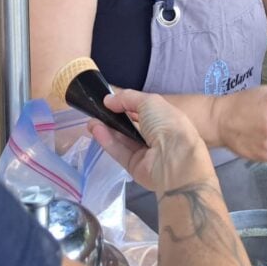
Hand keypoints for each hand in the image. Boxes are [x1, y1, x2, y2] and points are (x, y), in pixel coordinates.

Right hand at [89, 88, 215, 194]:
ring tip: (91, 121)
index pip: (143, 110)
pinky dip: (107, 141)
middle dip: (113, 118)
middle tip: (95, 111)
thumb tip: (109, 99)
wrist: (176, 161)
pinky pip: (119, 152)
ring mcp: (146, 152)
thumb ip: (127, 98)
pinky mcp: (135, 167)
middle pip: (131, 125)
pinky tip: (96, 130)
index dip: (126, 104)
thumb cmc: (167, 125)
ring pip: (122, 139)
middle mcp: (157, 135)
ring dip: (107, 129)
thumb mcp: (149, 101)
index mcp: (165, 118)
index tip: (108, 101)